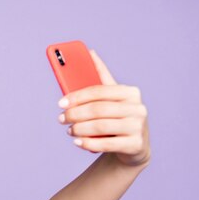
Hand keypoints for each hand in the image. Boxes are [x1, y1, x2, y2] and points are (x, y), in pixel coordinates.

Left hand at [58, 49, 150, 166]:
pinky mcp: (135, 145)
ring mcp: (138, 127)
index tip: (60, 103)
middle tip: (61, 119)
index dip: (77, 97)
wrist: (134, 146)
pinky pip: (106, 144)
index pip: (99, 91)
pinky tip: (77, 142)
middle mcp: (137, 108)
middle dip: (75, 114)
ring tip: (69, 130)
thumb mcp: (112, 98)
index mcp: (130, 92)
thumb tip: (90, 52)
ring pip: (100, 126)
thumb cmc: (117, 117)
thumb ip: (101, 77)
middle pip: (98, 109)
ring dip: (79, 129)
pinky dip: (88, 143)